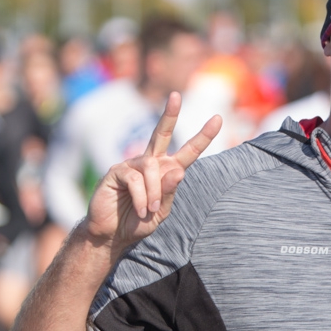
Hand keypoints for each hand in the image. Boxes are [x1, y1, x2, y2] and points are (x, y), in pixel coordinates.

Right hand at [82, 93, 220, 256]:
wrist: (112, 235)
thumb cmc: (138, 222)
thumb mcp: (161, 211)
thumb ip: (170, 192)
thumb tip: (179, 171)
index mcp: (166, 171)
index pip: (188, 152)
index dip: (203, 136)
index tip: (218, 118)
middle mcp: (150, 162)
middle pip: (162, 133)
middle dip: (169, 114)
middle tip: (176, 96)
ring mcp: (132, 165)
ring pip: (152, 168)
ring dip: (155, 192)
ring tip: (149, 210)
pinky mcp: (116, 172)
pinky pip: (135, 179)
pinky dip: (142, 197)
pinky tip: (140, 209)